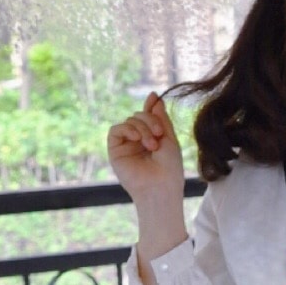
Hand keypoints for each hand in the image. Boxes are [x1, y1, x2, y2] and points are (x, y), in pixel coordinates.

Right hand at [107, 92, 184, 209]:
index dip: (150, 107)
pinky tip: (136, 138)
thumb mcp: (169, 138)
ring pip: (129, 121)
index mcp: (152, 138)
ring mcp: (126, 145)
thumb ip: (161, 117)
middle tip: (159, 136)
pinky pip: (116, 130)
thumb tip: (154, 96)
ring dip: (142, 128)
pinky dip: (127, 129)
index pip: (148, 117)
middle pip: (139, 116)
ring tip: (152, 144)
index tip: (154, 98)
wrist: (161, 188)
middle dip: (150, 120)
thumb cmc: (170, 168)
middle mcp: (138, 141)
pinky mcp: (115, 151)